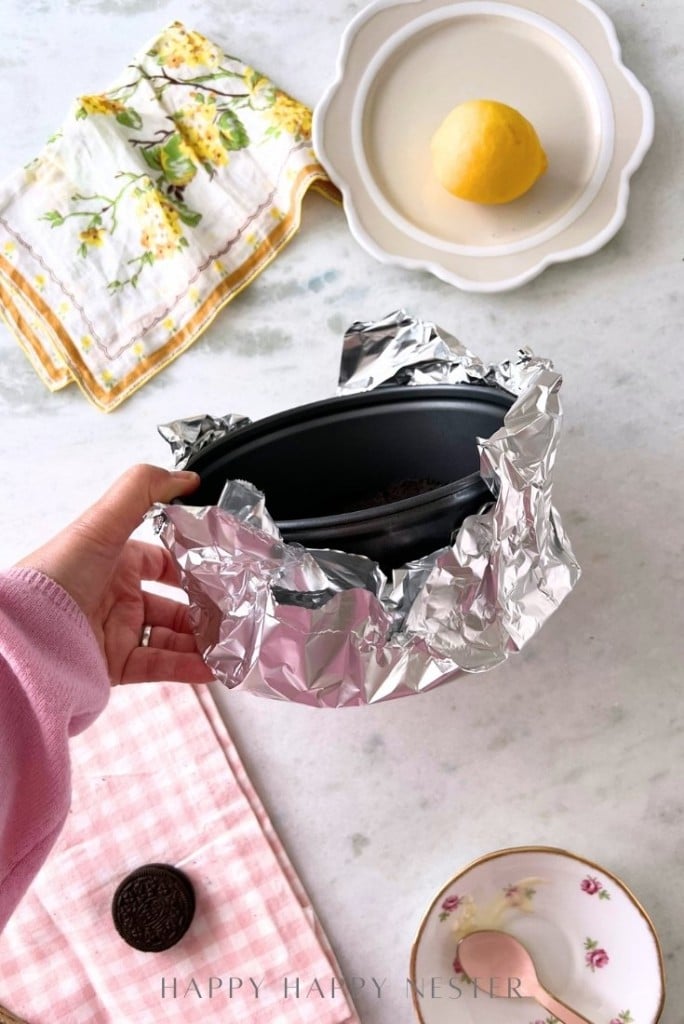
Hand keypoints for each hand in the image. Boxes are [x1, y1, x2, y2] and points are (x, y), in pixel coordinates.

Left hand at [17, 464, 213, 685]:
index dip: (192, 565)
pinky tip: (213, 667)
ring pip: (171, 636)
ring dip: (201, 641)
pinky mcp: (114, 664)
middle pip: (173, 602)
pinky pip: (160, 666)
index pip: (163, 561)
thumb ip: (144, 489)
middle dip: (204, 608)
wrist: (27, 633)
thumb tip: (186, 476)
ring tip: (231, 643)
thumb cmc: (57, 574)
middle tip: (234, 612)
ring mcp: (116, 631)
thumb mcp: (103, 522)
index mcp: (114, 560)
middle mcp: (116, 595)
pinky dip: (188, 668)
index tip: (222, 570)